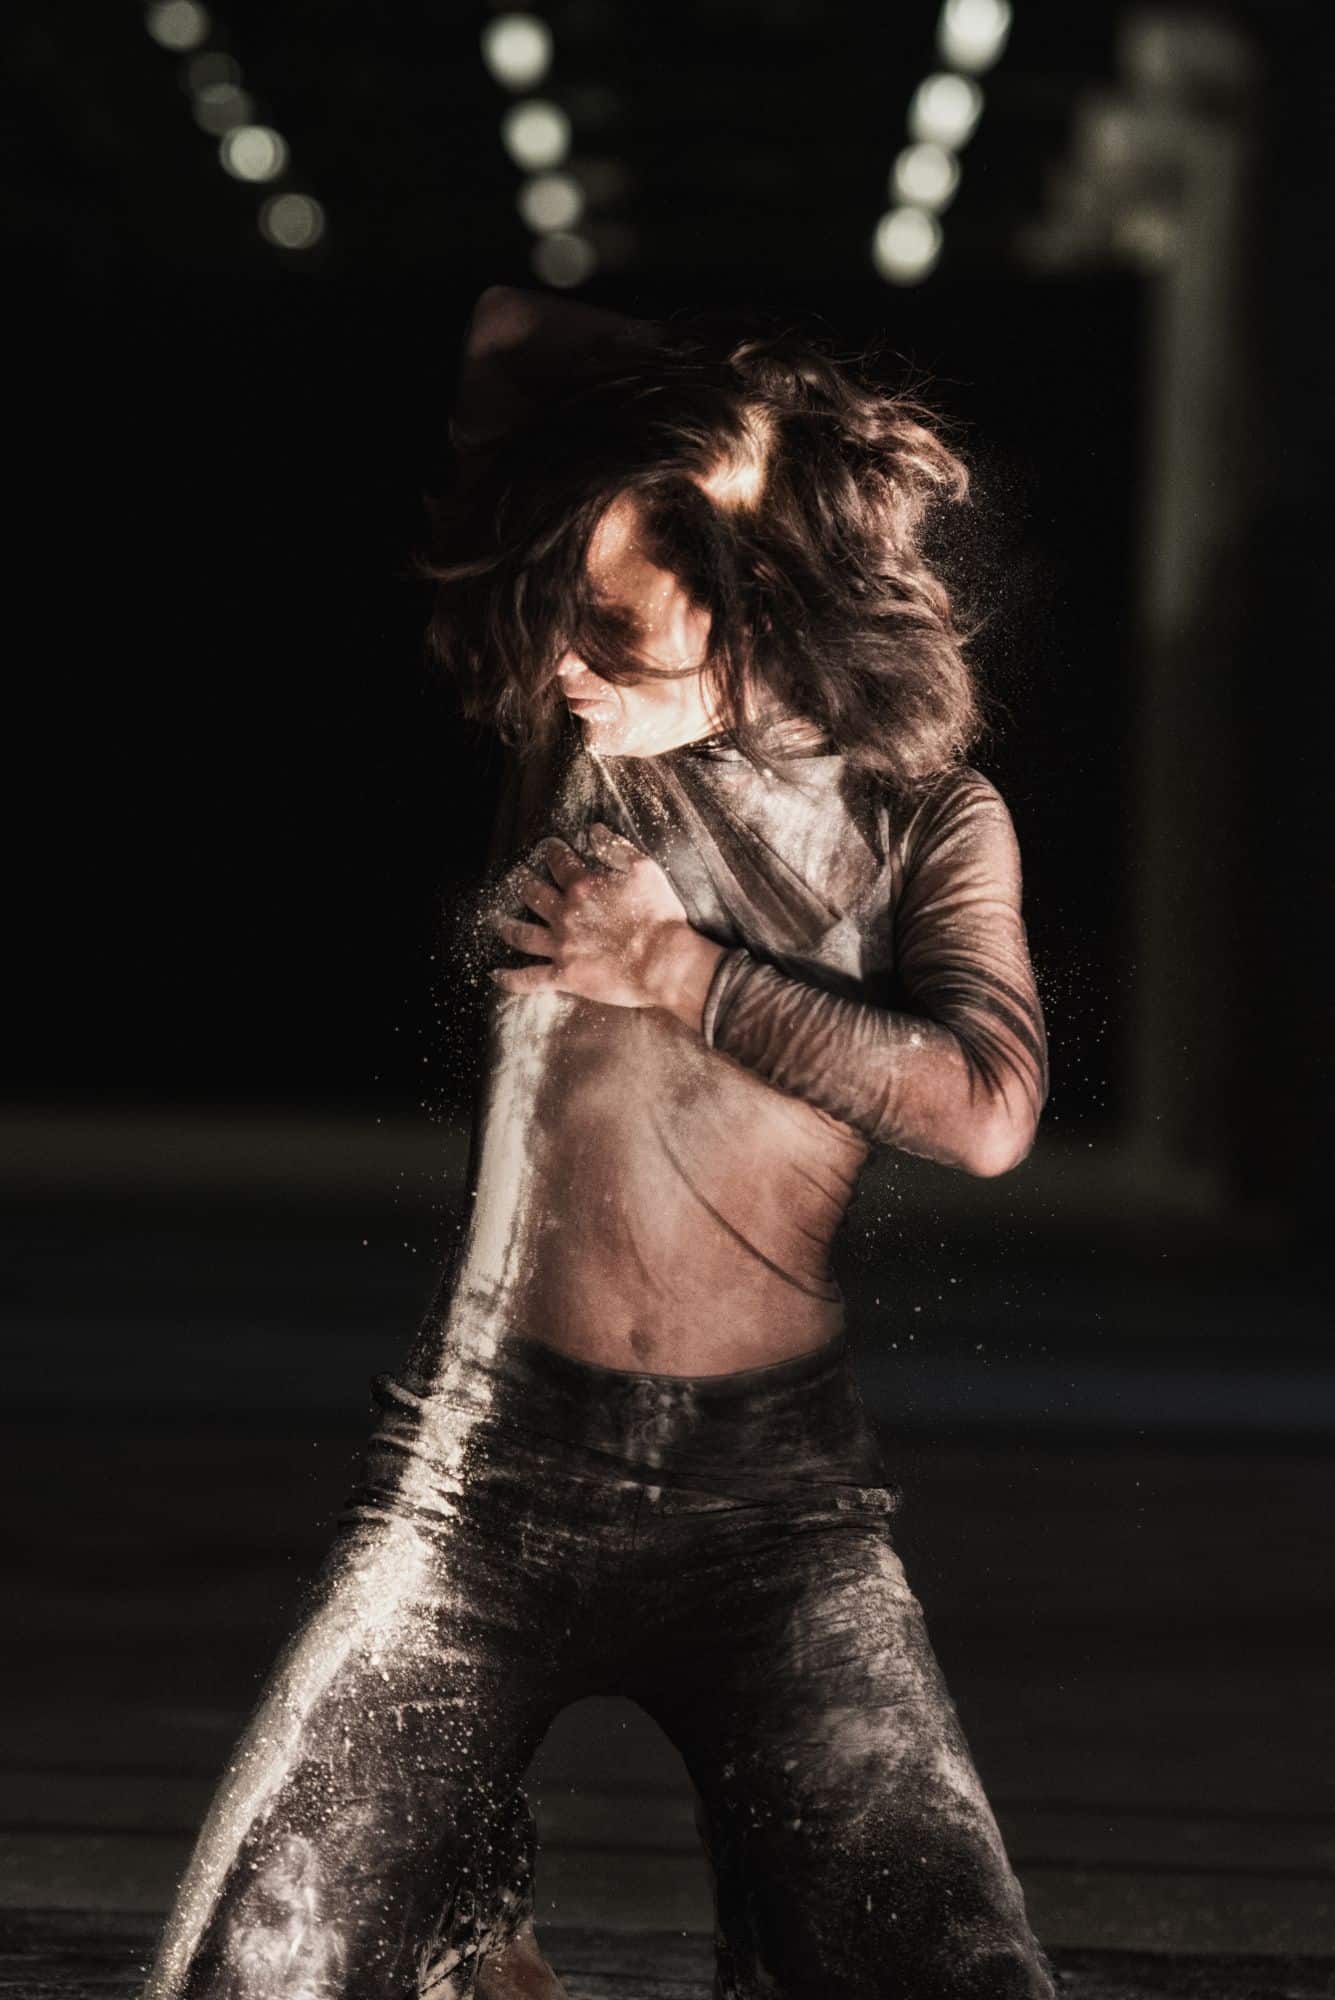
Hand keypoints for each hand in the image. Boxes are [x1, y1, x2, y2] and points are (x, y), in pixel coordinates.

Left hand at [489, 822, 724, 1026]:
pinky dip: (509, 977)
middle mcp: (565, 914)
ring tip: (498, 922)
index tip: (548, 848)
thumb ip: (617, 848)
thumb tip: (595, 831)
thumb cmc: (660, 916)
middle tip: (516, 880)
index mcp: (582, 887)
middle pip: (532, 895)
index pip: (558, 862)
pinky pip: (528, 978)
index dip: (552, 852)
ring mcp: (561, 946)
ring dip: (507, 927)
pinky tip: (495, 974)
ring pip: (522, 935)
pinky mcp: (564, 976)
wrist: (664, 962)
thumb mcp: (645, 870)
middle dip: (523, 884)